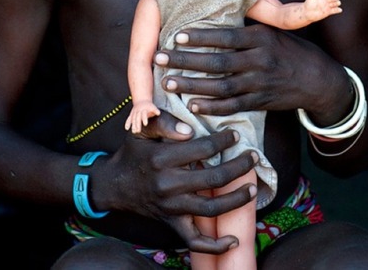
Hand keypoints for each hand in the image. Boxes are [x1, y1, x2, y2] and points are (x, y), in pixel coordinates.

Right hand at [111, 111, 257, 253]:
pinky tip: (233, 240)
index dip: (223, 141)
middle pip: (213, 178)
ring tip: (252, 188)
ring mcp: (171, 208)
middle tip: (252, 156)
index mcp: (162, 159)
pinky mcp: (172, 224)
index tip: (235, 135)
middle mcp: (168, 185)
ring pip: (211, 208)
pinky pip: (194, 241)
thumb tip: (189, 129)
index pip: (202, 148)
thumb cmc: (134, 152)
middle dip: (238, 166)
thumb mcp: (141, 129)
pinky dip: (215, 246)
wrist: (115, 184)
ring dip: (236, 199)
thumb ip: (163, 122)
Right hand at [124, 100, 160, 132]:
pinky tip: (126, 128)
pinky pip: (128, 119)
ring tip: (134, 131)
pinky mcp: (131, 114)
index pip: (143, 114)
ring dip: (133, 125)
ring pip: (133, 119)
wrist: (142, 100)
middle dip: (137, 124)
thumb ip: (155, 110)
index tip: (145, 124)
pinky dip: (127, 123)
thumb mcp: (152, 107)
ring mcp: (134, 112)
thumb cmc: (148, 106)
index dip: (144, 119)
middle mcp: (138, 111)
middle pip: (137, 118)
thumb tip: (158, 113)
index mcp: (143, 109)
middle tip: (138, 131)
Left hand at [153, 24, 336, 115]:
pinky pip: (232, 106)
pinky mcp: (261, 102)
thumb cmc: (289, 50)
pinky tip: (192, 103)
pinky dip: (212, 106)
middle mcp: (260, 60)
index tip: (177, 36)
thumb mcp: (271, 31)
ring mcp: (260, 83)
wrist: (318, 79)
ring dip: (192, 85)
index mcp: (261, 37)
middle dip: (186, 61)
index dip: (201, 37)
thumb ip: (246, 26)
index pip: (226, 36)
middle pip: (217, 62)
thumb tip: (214, 12)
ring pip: (221, 86)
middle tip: (159, 58)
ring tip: (168, 81)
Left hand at [304, 0, 341, 20]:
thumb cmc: (308, 4)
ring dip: (337, 3)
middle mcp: (326, 0)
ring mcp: (328, 6)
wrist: (307, 13)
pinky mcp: (329, 12)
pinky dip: (338, 10)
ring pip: (335, 3)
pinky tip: (339, 9)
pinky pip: (335, 10)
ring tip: (337, 3)